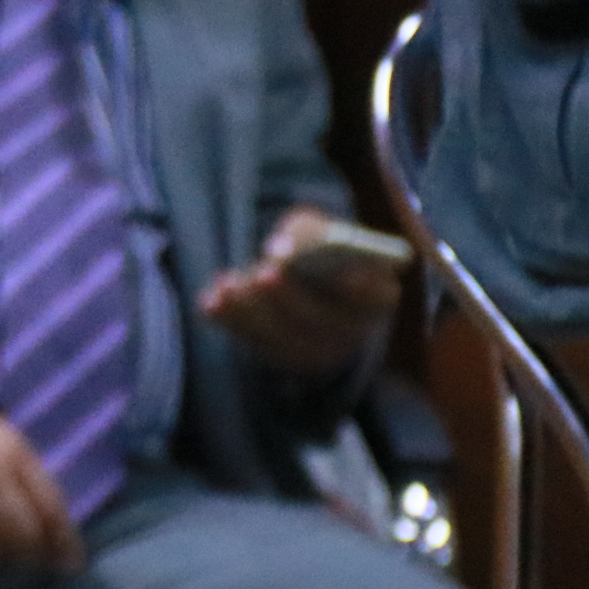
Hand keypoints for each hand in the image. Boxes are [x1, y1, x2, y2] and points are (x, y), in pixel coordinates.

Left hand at [198, 205, 395, 375]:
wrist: (297, 279)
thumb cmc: (312, 249)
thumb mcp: (314, 230)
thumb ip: (304, 232)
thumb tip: (279, 250)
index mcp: (375, 296)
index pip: (377, 297)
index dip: (364, 288)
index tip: (347, 273)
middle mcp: (352, 330)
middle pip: (325, 323)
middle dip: (291, 297)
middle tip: (265, 271)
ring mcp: (319, 350)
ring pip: (287, 341)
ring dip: (253, 312)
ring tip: (228, 282)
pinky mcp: (283, 357)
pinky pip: (257, 347)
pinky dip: (233, 323)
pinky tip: (210, 301)